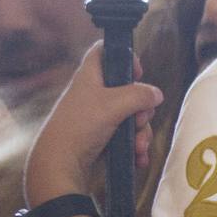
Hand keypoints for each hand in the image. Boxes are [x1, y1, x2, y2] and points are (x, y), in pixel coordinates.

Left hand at [25, 42, 162, 206]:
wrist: (60, 165)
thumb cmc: (81, 126)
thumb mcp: (114, 104)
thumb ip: (139, 95)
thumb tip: (156, 94)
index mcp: (90, 77)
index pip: (104, 52)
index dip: (124, 57)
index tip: (138, 74)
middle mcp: (94, 94)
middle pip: (128, 90)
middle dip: (142, 109)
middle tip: (140, 119)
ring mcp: (99, 117)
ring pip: (131, 117)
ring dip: (141, 133)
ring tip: (139, 147)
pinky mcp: (102, 138)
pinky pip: (127, 137)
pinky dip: (135, 146)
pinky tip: (139, 158)